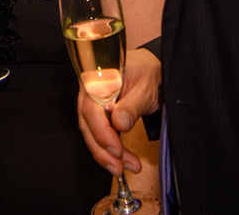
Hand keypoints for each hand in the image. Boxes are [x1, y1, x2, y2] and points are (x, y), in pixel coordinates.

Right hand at [78, 47, 161, 174]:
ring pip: (91, 132)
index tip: (116, 148)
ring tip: (124, 168)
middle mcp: (89, 91)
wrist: (150, 70)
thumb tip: (119, 124)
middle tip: (120, 166)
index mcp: (97, 77)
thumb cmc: (146, 72)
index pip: (91, 107)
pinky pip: (98, 134)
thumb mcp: (145, 88)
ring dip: (106, 154)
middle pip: (88, 123)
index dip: (101, 131)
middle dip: (103, 149)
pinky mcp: (97, 115)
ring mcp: (91, 103)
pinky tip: (120, 161)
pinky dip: (108, 150)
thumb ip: (132, 105)